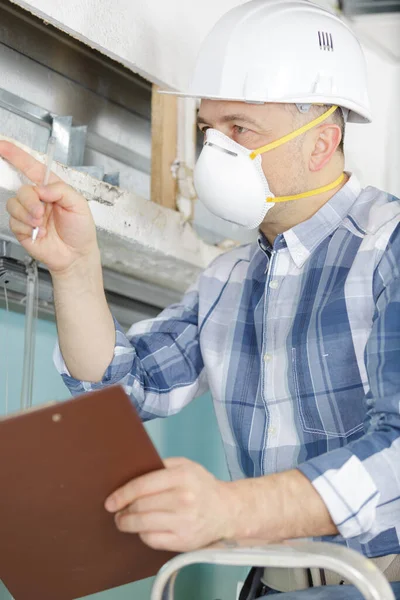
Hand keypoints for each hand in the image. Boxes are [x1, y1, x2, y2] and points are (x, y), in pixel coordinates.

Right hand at [1, 141, 97, 273]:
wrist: (77, 255)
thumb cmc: (81, 230)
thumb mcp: (79, 205)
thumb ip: (61, 190)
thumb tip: (41, 188)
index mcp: (52, 189)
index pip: (32, 168)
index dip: (16, 156)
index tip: (2, 146)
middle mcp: (39, 200)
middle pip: (22, 190)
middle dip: (30, 201)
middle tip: (41, 213)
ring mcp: (29, 214)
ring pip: (14, 205)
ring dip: (28, 215)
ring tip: (42, 225)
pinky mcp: (23, 229)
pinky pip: (14, 222)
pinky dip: (26, 227)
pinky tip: (39, 233)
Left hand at [105, 457, 238, 551]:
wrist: (227, 510)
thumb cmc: (202, 485)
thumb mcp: (186, 465)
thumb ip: (162, 465)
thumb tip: (131, 472)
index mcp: (182, 476)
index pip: (143, 485)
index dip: (122, 494)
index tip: (111, 500)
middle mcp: (183, 499)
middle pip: (140, 507)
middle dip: (123, 510)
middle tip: (117, 511)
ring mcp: (184, 522)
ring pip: (143, 525)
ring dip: (127, 523)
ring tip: (123, 521)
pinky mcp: (184, 541)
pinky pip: (152, 540)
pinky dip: (142, 534)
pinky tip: (143, 529)